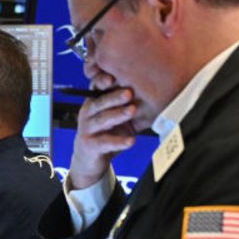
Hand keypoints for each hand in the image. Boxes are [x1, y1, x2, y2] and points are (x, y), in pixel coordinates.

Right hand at [68, 74, 136, 189]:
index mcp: (93, 103)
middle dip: (114, 97)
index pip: (95, 88)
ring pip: (102, 121)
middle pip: (99, 103)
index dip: (101, 82)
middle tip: (129, 93)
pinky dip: (118, 142)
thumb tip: (152, 92)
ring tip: (131, 111)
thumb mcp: (114, 116)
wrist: (90, 159)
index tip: (112, 78)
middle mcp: (87, 114)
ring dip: (117, 115)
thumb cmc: (105, 133)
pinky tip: (130, 141)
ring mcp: (86, 130)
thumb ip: (125, 104)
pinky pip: (105, 143)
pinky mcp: (89, 145)